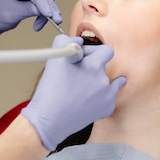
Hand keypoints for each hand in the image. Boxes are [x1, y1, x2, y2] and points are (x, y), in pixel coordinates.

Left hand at [0, 0, 61, 40]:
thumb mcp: (12, 14)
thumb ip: (29, 10)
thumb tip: (47, 12)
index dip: (42, 0)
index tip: (48, 14)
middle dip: (48, 7)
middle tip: (54, 22)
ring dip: (48, 11)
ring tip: (39, 25)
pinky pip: (46, 0)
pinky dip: (45, 12)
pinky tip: (39, 22)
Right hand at [21, 35, 126, 150]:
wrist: (49, 119)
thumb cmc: (50, 89)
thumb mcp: (55, 56)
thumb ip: (67, 40)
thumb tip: (78, 41)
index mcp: (94, 65)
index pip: (105, 50)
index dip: (93, 52)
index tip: (83, 58)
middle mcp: (104, 78)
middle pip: (105, 65)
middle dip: (95, 66)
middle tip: (80, 72)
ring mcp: (107, 94)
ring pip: (108, 80)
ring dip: (97, 80)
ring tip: (81, 88)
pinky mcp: (107, 107)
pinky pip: (109, 96)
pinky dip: (101, 96)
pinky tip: (90, 97)